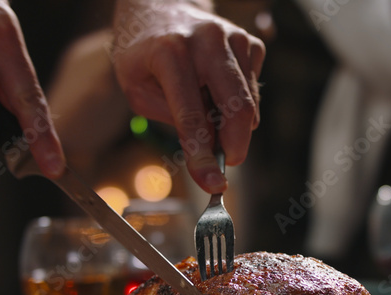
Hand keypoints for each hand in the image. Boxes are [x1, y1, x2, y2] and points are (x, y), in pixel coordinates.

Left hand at [111, 0, 264, 193]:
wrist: (159, 7)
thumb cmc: (143, 53)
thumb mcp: (137, 90)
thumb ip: (171, 120)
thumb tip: (209, 151)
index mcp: (170, 53)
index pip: (192, 115)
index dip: (203, 155)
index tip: (212, 182)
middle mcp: (207, 41)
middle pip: (237, 107)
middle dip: (236, 145)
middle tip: (227, 164)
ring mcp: (233, 39)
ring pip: (249, 103)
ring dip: (233, 124)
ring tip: (208, 116)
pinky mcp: (250, 42)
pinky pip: (253, 89)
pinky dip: (238, 102)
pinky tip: (216, 91)